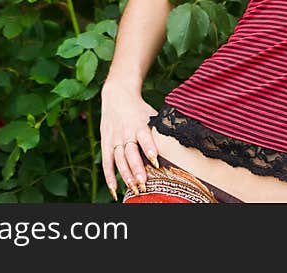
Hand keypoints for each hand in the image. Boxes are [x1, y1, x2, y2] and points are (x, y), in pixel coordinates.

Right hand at [99, 83, 159, 200]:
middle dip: (136, 168)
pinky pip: (107, 161)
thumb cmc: (140, 109)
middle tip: (143, 182)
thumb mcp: (152, 115)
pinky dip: (109, 176)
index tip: (156, 162)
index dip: (149, 149)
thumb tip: (181, 140)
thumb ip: (161, 129)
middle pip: (130, 153)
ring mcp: (115, 138)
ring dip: (125, 175)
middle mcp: (126, 132)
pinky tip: (114, 189)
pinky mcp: (106, 142)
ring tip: (133, 187)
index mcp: (139, 124)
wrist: (117, 95)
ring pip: (119, 159)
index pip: (144, 138)